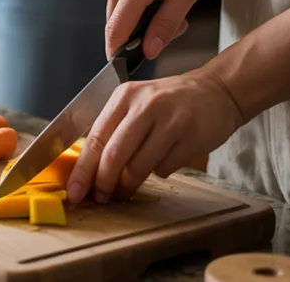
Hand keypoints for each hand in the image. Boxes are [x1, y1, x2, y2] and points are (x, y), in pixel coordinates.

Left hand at [66, 68, 243, 203]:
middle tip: (100, 198)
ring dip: (129, 185)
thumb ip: (114, 129)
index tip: (73, 191)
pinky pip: (165, 169)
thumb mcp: (136, 103)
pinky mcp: (192, 137)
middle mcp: (146, 105)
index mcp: (124, 96)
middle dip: (103, 182)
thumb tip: (89, 170)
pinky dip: (159, 172)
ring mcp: (171, 121)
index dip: (83, 169)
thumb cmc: (168, 102)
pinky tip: (165, 160)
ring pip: (140, 166)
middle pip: (114, 154)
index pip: (96, 137)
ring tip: (126, 189)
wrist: (216, 91)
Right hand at [105, 0, 209, 59]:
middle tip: (172, 28)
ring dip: (139, 26)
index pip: (116, 29)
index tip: (127, 70)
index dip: (117, 54)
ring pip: (117, 19)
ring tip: (167, 9)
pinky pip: (119, 8)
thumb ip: (167, 22)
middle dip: (139, 38)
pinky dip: (136, 14)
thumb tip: (149, 51)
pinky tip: (156, 2)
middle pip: (116, 28)